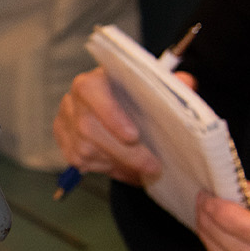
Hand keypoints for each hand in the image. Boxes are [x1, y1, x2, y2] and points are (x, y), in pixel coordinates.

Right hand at [53, 67, 196, 184]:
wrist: (118, 107)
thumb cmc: (135, 97)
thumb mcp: (154, 87)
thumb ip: (170, 84)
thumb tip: (185, 82)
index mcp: (92, 81)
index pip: (91, 92)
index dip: (110, 114)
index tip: (134, 136)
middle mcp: (72, 101)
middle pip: (89, 130)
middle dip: (123, 153)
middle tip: (152, 166)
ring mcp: (64, 123)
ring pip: (85, 150)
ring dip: (116, 163)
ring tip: (143, 170)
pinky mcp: (64, 142)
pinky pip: (80, 162)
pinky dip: (106, 169)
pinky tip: (125, 168)